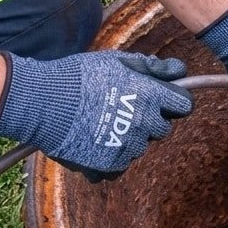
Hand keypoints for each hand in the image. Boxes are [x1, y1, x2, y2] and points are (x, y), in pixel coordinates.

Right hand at [0, 51, 193, 181]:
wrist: (43, 102)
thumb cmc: (79, 77)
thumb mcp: (116, 62)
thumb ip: (152, 68)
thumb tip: (180, 70)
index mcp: (150, 96)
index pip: (184, 105)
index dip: (174, 101)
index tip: (163, 100)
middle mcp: (144, 123)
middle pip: (162, 129)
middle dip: (148, 120)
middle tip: (123, 109)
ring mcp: (128, 147)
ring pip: (139, 147)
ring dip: (127, 138)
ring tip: (100, 123)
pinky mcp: (110, 166)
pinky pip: (120, 165)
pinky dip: (109, 156)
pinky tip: (92, 140)